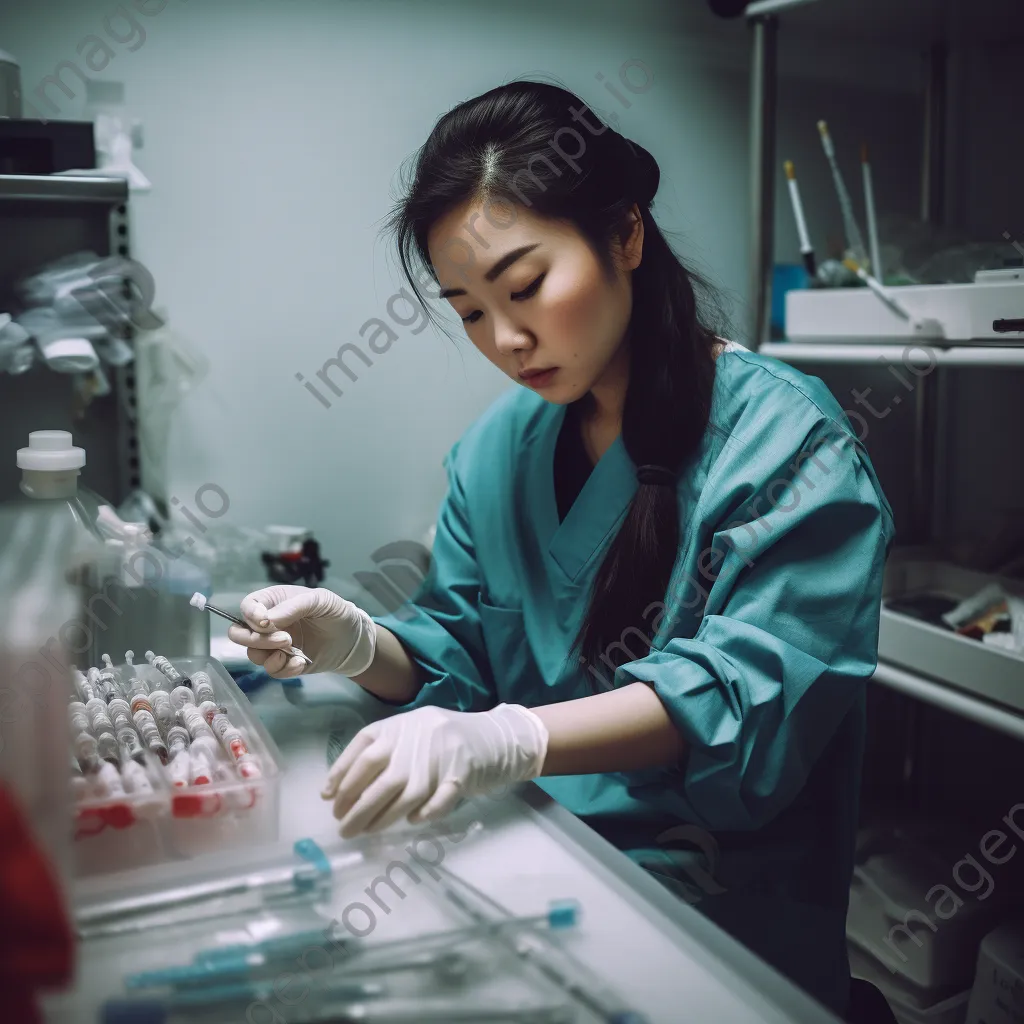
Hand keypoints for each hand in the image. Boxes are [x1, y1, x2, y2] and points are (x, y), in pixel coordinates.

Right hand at [227, 586, 375, 677]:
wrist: (352, 639)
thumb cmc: (335, 612)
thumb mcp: (320, 600)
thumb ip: (294, 606)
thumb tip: (267, 620)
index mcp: (274, 602)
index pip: (248, 606)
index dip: (250, 615)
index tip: (266, 622)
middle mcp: (268, 624)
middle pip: (239, 633)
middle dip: (256, 639)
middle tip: (285, 639)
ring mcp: (274, 645)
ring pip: (253, 654)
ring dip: (270, 655)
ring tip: (293, 652)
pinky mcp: (284, 663)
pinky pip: (271, 670)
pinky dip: (284, 668)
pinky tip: (301, 663)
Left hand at [320, 704, 548, 837]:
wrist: (497, 735)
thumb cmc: (444, 738)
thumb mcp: (412, 732)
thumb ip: (381, 751)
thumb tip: (336, 788)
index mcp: (402, 725)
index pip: (364, 749)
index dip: (342, 774)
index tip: (329, 799)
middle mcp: (419, 739)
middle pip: (380, 779)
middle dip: (356, 807)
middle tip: (342, 827)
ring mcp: (442, 757)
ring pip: (405, 795)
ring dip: (381, 818)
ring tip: (364, 832)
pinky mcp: (463, 775)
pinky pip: (439, 801)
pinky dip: (423, 814)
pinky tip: (411, 822)